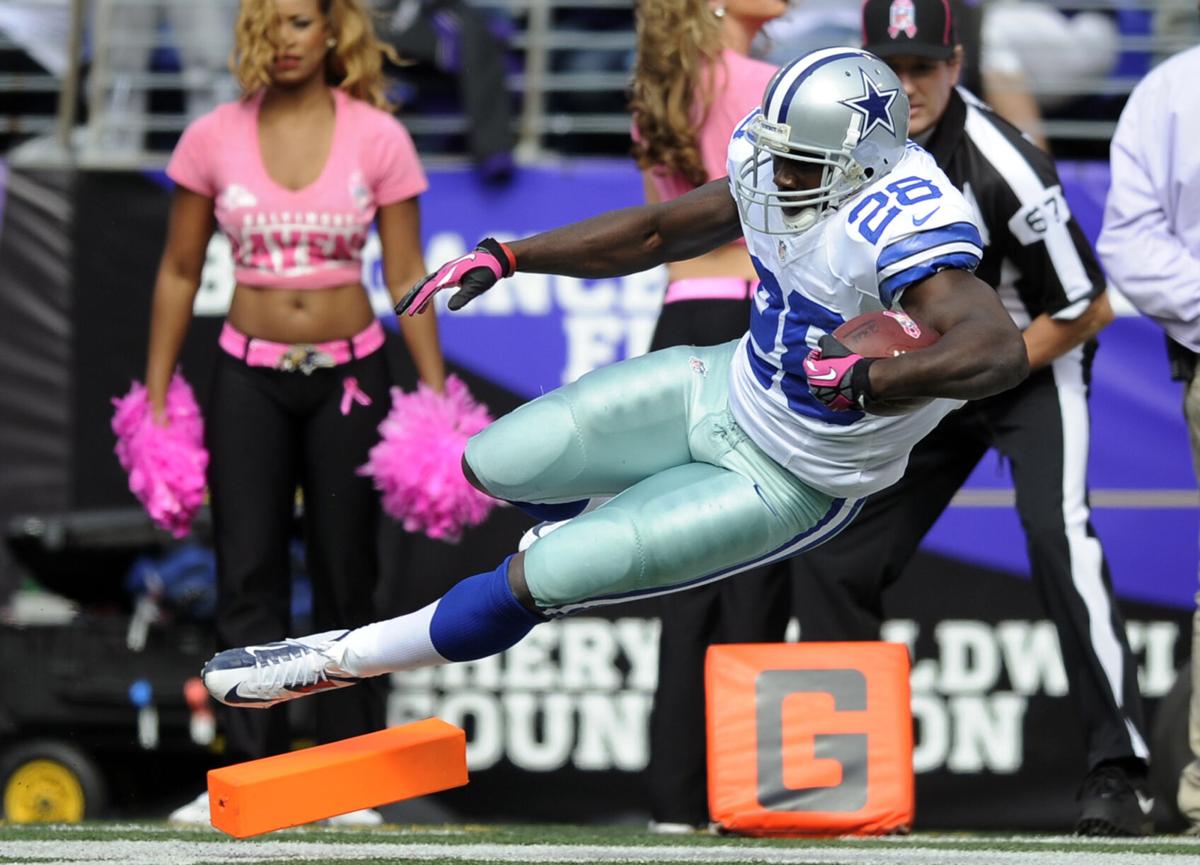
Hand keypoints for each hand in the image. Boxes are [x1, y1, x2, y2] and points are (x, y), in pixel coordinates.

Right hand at [395, 237, 514, 315]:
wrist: (495, 259)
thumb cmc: (487, 272)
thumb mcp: (477, 286)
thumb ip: (463, 297)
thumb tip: (450, 308)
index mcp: (447, 274)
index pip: (428, 289)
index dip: (418, 301)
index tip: (411, 313)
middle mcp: (443, 272)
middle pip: (422, 286)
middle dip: (410, 299)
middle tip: (399, 311)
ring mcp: (445, 273)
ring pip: (426, 285)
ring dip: (416, 296)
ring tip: (409, 310)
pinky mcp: (449, 275)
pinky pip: (432, 285)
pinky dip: (425, 294)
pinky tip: (423, 303)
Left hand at [804, 334, 875, 410]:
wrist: (861, 381)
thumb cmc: (846, 364)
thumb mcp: (833, 345)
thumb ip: (824, 342)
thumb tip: (822, 342)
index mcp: (811, 374)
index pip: (809, 361)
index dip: (817, 355)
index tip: (825, 353)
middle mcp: (814, 389)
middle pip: (815, 375)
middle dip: (822, 369)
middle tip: (834, 363)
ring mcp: (823, 399)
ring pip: (823, 387)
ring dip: (829, 381)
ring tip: (840, 374)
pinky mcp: (834, 405)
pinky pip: (832, 396)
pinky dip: (835, 391)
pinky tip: (843, 385)